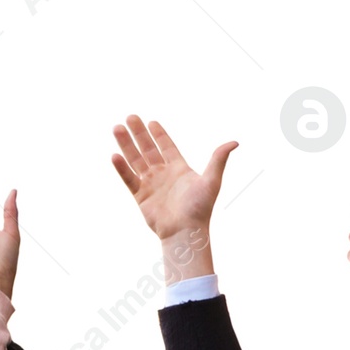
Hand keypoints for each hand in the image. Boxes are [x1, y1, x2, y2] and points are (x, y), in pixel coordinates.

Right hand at [111, 115, 234, 283]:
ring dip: (126, 144)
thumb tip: (235, 142)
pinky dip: (121, 168)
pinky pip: (129, 178)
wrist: (185, 232)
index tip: (151, 122)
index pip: (166, 147)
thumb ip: (218, 159)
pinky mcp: (140, 196)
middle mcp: (163, 174)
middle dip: (139, 134)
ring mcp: (150, 184)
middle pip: (148, 149)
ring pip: (135, 160)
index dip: (159, 135)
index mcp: (179, 169)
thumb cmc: (200, 208)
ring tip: (117, 128)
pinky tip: (115, 155)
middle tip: (130, 117)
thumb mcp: (211, 180)